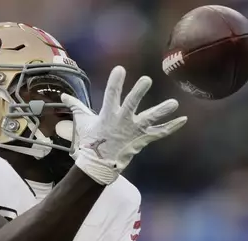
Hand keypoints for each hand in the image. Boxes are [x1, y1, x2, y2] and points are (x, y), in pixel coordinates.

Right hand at [61, 66, 186, 184]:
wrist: (99, 165)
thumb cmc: (91, 141)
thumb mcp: (83, 122)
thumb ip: (76, 106)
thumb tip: (64, 97)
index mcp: (108, 114)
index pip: (111, 94)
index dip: (115, 82)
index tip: (120, 69)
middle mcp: (122, 121)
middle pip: (131, 104)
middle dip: (138, 92)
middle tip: (147, 80)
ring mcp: (133, 131)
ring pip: (150, 119)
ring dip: (162, 111)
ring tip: (174, 103)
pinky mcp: (142, 140)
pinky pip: (159, 133)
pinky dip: (171, 127)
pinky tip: (183, 119)